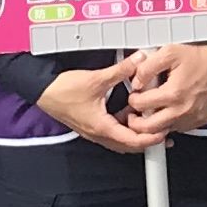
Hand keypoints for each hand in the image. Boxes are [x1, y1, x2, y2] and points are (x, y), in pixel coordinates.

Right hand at [36, 63, 151, 153]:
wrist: (42, 90)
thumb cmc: (62, 90)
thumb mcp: (96, 79)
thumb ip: (120, 70)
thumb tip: (138, 61)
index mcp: (102, 128)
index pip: (133, 141)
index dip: (151, 138)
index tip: (164, 131)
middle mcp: (99, 134)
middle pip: (129, 145)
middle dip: (147, 138)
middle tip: (161, 127)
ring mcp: (94, 131)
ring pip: (121, 139)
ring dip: (135, 131)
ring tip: (148, 117)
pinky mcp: (91, 124)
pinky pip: (112, 131)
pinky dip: (124, 124)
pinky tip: (129, 111)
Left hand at [122, 42, 206, 138]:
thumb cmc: (198, 57)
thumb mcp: (169, 52)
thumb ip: (148, 67)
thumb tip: (136, 81)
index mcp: (173, 94)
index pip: (141, 105)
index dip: (133, 99)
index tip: (135, 95)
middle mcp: (183, 110)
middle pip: (149, 128)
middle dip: (137, 121)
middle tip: (135, 113)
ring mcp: (192, 118)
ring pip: (164, 131)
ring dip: (154, 123)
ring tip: (153, 110)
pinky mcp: (199, 121)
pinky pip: (179, 128)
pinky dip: (171, 122)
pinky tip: (170, 109)